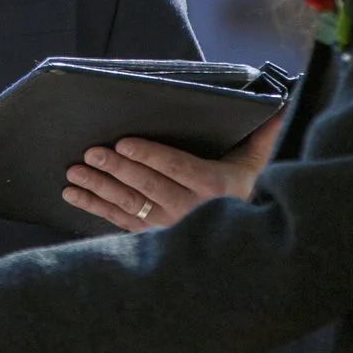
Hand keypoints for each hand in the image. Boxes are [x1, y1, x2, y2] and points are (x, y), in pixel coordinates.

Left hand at [63, 111, 284, 231]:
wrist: (243, 248)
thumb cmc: (245, 196)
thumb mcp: (256, 166)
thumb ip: (264, 135)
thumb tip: (280, 104)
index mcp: (212, 188)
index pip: (177, 169)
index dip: (150, 156)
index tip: (125, 143)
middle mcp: (189, 210)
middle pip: (147, 186)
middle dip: (117, 168)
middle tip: (91, 152)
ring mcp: (167, 227)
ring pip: (129, 204)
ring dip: (99, 187)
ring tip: (74, 171)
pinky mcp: (151, 237)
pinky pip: (119, 221)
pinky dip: (93, 207)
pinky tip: (73, 194)